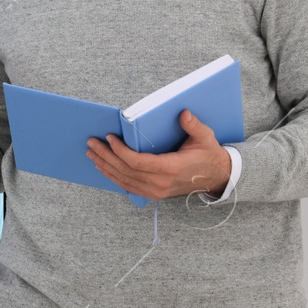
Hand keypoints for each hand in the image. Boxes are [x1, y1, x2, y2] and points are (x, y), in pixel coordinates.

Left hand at [87, 109, 231, 199]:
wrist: (216, 178)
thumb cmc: (208, 155)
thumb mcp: (205, 138)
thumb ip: (194, 126)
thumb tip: (184, 113)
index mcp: (171, 168)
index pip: (137, 162)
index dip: (120, 151)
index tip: (109, 138)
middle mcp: (161, 183)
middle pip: (126, 170)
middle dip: (106, 155)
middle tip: (91, 143)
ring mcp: (156, 191)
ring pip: (124, 180)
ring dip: (105, 166)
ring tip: (92, 153)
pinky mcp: (153, 194)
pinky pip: (128, 187)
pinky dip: (113, 177)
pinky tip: (103, 167)